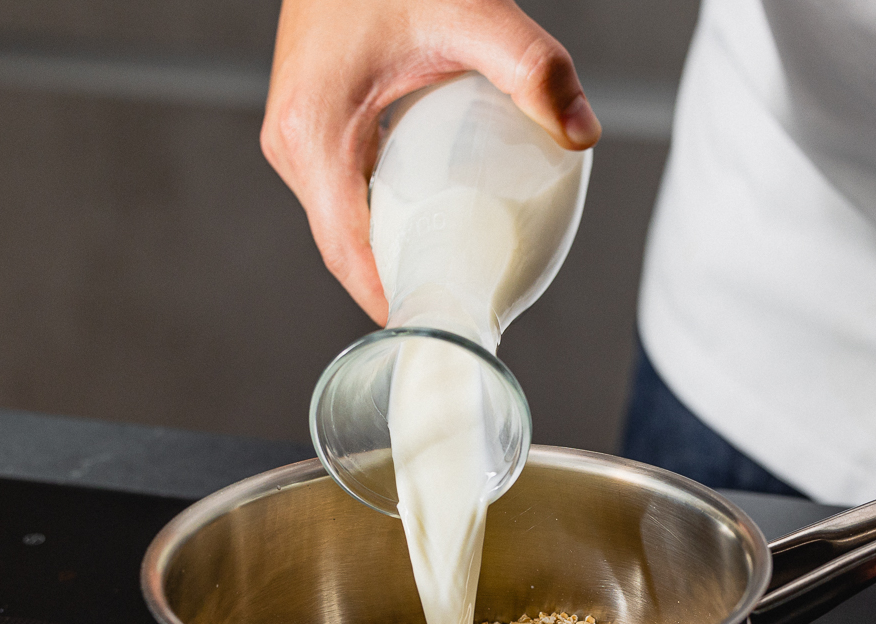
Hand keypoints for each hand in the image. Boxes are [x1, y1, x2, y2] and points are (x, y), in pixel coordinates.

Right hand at [262, 0, 600, 322]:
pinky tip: (436, 227)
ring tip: (459, 285)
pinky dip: (388, 219)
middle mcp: (292, 145)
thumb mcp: (471, 10)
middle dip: (407, 288)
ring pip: (349, 223)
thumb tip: (583, 133)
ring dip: (398, 254)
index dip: (398, 306)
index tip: (446, 338)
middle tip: (471, 316)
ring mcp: (297, 134)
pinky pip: (348, 193)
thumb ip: (532, 69)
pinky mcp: (314, 121)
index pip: (352, 258)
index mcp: (313, 139)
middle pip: (350, 249)